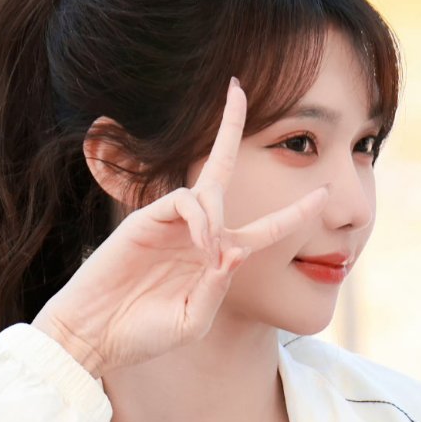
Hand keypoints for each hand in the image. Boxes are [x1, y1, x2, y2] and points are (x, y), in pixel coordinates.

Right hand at [31, 79, 327, 377]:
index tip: (324, 195)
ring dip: (216, 220)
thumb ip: (218, 289)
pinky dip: (199, 219)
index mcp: (216, 260)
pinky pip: (185, 202)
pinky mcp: (145, 219)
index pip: (264, 230)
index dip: (296, 214)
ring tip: (207, 254)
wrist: (96, 335)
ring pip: (207, 191)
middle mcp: (196, 234)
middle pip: (220, 171)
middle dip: (228, 126)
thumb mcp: (194, 321)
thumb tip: (236, 249)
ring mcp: (170, 224)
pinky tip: (199, 244)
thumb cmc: (143, 335)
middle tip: (236, 86)